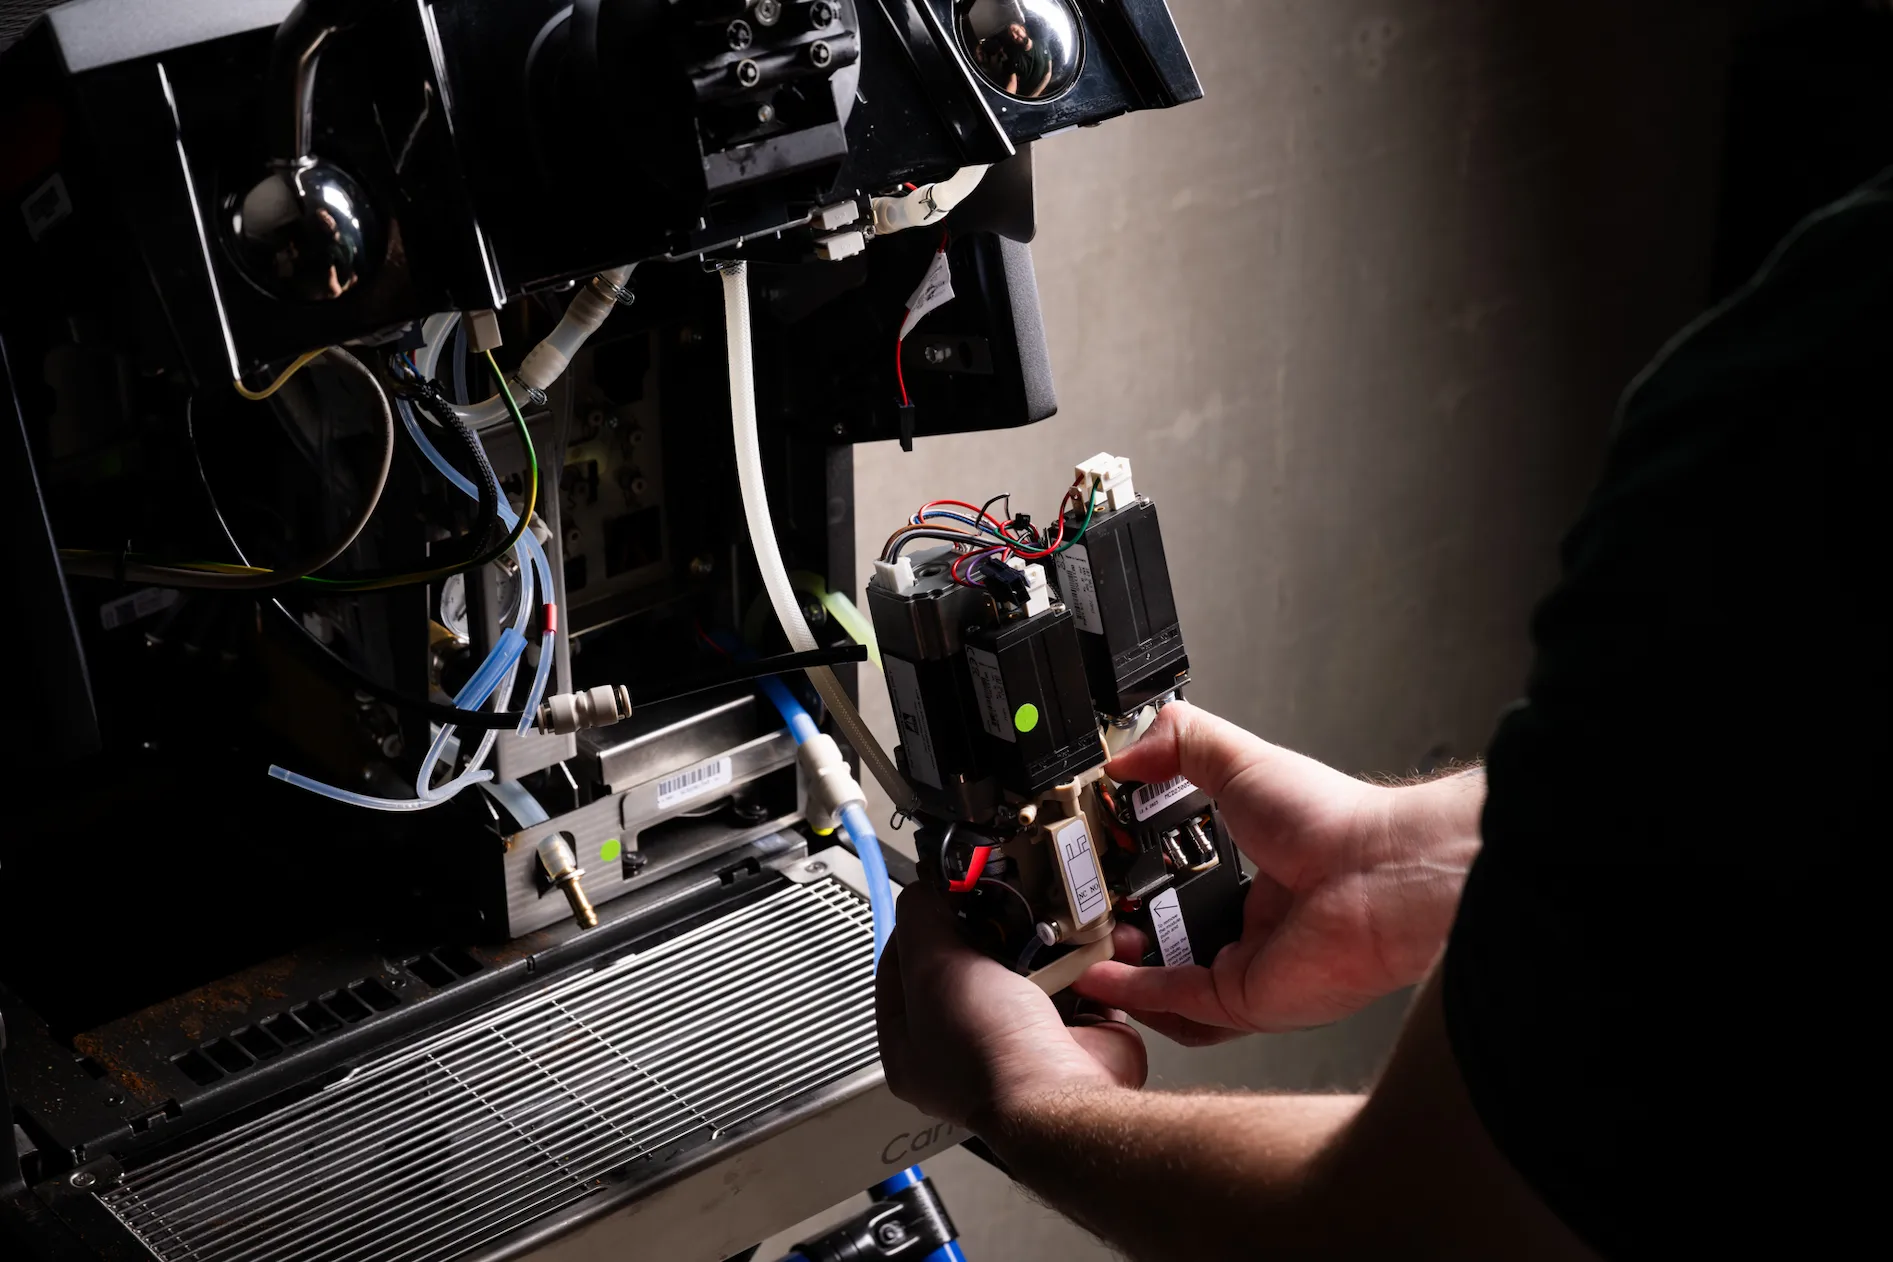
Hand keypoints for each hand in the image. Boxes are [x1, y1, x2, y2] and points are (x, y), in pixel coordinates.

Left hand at [877, 882, 1146, 1126]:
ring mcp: (1022, 1045)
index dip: (919, 928)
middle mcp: (965, 1050)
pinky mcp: (1073, 1038)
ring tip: (1046, 907)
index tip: (938, 895)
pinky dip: (1086, 959)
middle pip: (971, 967)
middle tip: (1000, 895)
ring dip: (1043, 940)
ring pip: (1030, 970)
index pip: (901, 972)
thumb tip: (926, 888)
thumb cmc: (988, 1050)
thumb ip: (921, 918)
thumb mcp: (933, 966)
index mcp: (912, 1046)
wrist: (1060, 1094)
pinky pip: (1079, 984)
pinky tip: (1083, 933)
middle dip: (991, 928)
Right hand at [1076, 701, 1481, 1040]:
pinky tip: (1101, 975)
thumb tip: (1124, 752)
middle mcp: (1257, 926)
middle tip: (1087, 913)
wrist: (1380, 873)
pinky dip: (1135, 993)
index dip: (1140, 878)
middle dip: (1126, 931)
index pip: (1186, 884)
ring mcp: (1252, 966)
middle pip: (1174, 940)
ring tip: (1085, 947)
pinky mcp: (1246, 999)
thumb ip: (1180, 743)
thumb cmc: (1336, 823)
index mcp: (1259, 875)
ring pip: (1172, 983)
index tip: (1102, 865)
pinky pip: (1179, 1004)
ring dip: (1126, 972)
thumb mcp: (1240, 760)